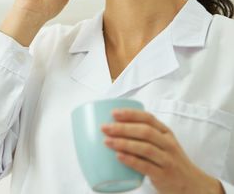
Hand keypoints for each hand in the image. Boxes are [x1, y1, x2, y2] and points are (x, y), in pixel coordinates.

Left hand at [102, 109, 223, 193]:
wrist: (193, 185)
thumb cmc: (171, 162)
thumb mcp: (163, 145)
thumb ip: (145, 136)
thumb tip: (114, 128)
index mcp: (166, 133)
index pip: (149, 118)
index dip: (131, 114)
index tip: (113, 113)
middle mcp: (168, 144)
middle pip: (145, 132)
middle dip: (123, 128)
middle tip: (104, 128)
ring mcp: (167, 160)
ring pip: (145, 148)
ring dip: (124, 143)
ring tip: (107, 141)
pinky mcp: (164, 175)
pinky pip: (146, 166)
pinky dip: (131, 160)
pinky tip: (119, 157)